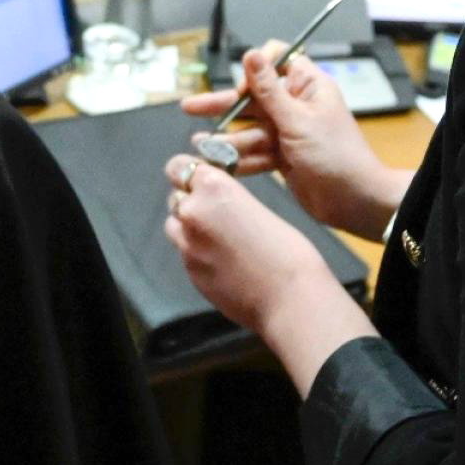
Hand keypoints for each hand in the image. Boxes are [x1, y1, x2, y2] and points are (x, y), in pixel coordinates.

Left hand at [164, 158, 336, 330]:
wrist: (289, 298)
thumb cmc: (288, 250)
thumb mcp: (256, 208)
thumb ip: (226, 203)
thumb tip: (215, 205)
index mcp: (214, 188)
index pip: (178, 167)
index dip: (187, 172)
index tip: (198, 178)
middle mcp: (193, 212)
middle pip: (176, 197)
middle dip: (191, 201)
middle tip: (216, 213)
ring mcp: (187, 246)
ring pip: (174, 226)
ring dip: (189, 227)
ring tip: (218, 238)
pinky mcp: (190, 273)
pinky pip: (185, 254)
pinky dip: (198, 253)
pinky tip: (223, 262)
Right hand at [182, 42, 404, 239]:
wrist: (355, 201)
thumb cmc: (335, 155)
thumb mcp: (298, 120)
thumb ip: (269, 90)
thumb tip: (251, 54)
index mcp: (308, 87)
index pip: (276, 60)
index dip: (255, 71)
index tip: (243, 90)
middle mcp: (297, 105)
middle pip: (253, 98)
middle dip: (223, 105)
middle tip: (189, 107)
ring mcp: (289, 133)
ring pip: (251, 129)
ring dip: (227, 138)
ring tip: (200, 146)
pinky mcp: (284, 157)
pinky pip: (256, 153)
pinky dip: (239, 158)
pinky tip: (216, 163)